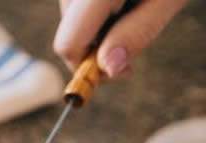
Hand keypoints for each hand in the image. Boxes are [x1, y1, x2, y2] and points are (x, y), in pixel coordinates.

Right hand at [53, 0, 186, 77]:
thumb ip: (137, 33)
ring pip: (71, 19)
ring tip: (132, 3)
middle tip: (134, 29)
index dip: (87, 66)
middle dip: (97, 44)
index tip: (114, 73)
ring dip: (99, 26)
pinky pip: (75, 6)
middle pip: (68, 33)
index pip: (69, 44)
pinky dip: (96, 10)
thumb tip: (109, 70)